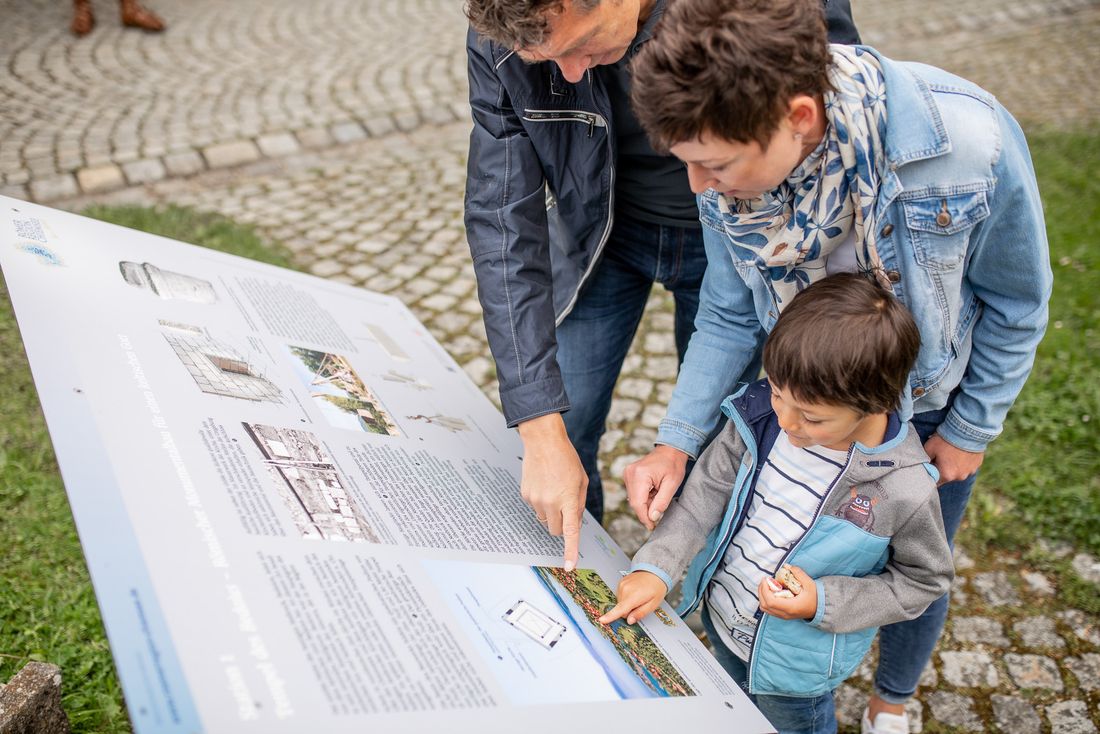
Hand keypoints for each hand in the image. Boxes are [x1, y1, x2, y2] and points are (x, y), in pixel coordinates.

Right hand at [517, 413, 586, 570]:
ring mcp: (535, 499)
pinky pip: (535, 507)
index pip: (570, 532)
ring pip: (544, 519)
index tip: (569, 566)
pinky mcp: (525, 494)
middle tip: (565, 508)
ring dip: (551, 512)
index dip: (570, 551)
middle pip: (556, 530)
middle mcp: (550, 502)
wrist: (543, 441)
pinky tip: (543, 483)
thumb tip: (573, 522)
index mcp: (568, 499)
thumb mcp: (581, 480)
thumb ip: (579, 504)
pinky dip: (540, 501)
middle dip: (562, 525)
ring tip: (553, 489)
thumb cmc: (566, 459)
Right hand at [598, 571, 668, 625]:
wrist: (655, 571)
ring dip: (627, 603)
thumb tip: (630, 621)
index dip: (610, 616)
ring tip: (638, 596)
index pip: (620, 609)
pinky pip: (620, 595)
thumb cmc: (656, 587)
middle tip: (640, 604)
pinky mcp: (620, 582)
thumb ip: (640, 613)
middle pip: (621, 609)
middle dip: (629, 610)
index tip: (602, 620)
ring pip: (620, 602)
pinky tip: (635, 592)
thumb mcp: (653, 604)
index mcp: (633, 596)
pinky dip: (626, 596)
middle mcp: (625, 589)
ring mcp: (622, 585)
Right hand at [623, 445, 689, 530]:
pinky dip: (643, 497)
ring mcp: (627, 473)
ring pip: (634, 499)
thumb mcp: (672, 484)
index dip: (644, 518)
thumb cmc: (673, 464)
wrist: (670, 450)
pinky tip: (654, 492)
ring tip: (659, 494)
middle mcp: (630, 473)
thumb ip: (662, 502)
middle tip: (660, 511)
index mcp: (639, 475)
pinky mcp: (629, 475)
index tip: (652, 526)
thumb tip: (653, 517)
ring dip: (645, 503)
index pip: (637, 503)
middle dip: (646, 510)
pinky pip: (634, 493)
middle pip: (634, 502)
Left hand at [757, 566, 816, 620]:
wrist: (820, 608)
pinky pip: (769, 609)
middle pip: (764, 605)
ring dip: (762, 596)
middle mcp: (785, 614)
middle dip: (761, 591)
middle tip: (765, 580)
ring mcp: (783, 616)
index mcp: (790, 607)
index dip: (764, 590)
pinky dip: (765, 600)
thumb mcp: (809, 583)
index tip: (766, 579)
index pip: (770, 601)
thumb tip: (787, 566)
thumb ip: (798, 573)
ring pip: (765, 608)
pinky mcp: (782, 615)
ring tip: (767, 585)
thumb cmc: (815, 596)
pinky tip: (771, 591)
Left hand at [923, 434, 983, 486]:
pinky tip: (960, 452)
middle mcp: (960, 477)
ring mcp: (970, 471)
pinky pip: (967, 466)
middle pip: (946, 476)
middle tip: (940, 455)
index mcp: (946, 475)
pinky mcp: (977, 465)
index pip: (934, 481)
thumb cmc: (946, 440)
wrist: (967, 429)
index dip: (930, 473)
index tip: (929, 465)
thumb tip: (924, 467)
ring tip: (951, 452)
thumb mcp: (929, 448)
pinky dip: (962, 461)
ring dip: (953, 465)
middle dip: (941, 468)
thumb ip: (924, 461)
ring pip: (957, 471)